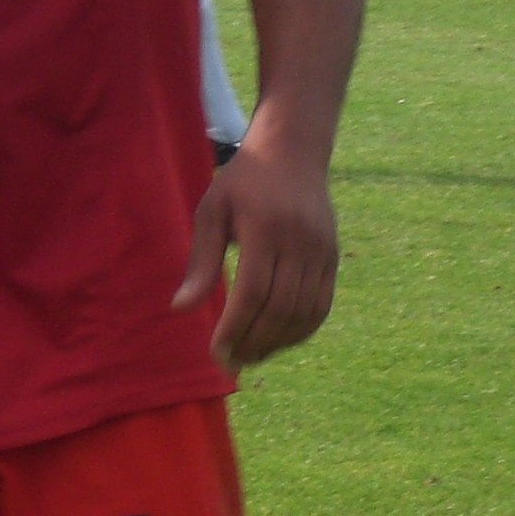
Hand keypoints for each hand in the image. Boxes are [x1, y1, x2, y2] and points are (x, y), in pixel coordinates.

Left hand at [173, 131, 339, 369]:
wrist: (293, 152)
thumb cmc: (243, 182)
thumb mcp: (211, 211)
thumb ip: (201, 262)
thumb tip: (181, 309)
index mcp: (265, 228)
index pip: (252, 293)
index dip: (234, 328)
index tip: (216, 352)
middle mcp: (300, 242)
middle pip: (279, 308)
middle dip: (253, 342)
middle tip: (230, 363)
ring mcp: (322, 251)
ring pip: (303, 312)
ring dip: (277, 342)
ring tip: (250, 357)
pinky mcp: (333, 257)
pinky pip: (321, 305)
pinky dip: (300, 330)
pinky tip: (278, 341)